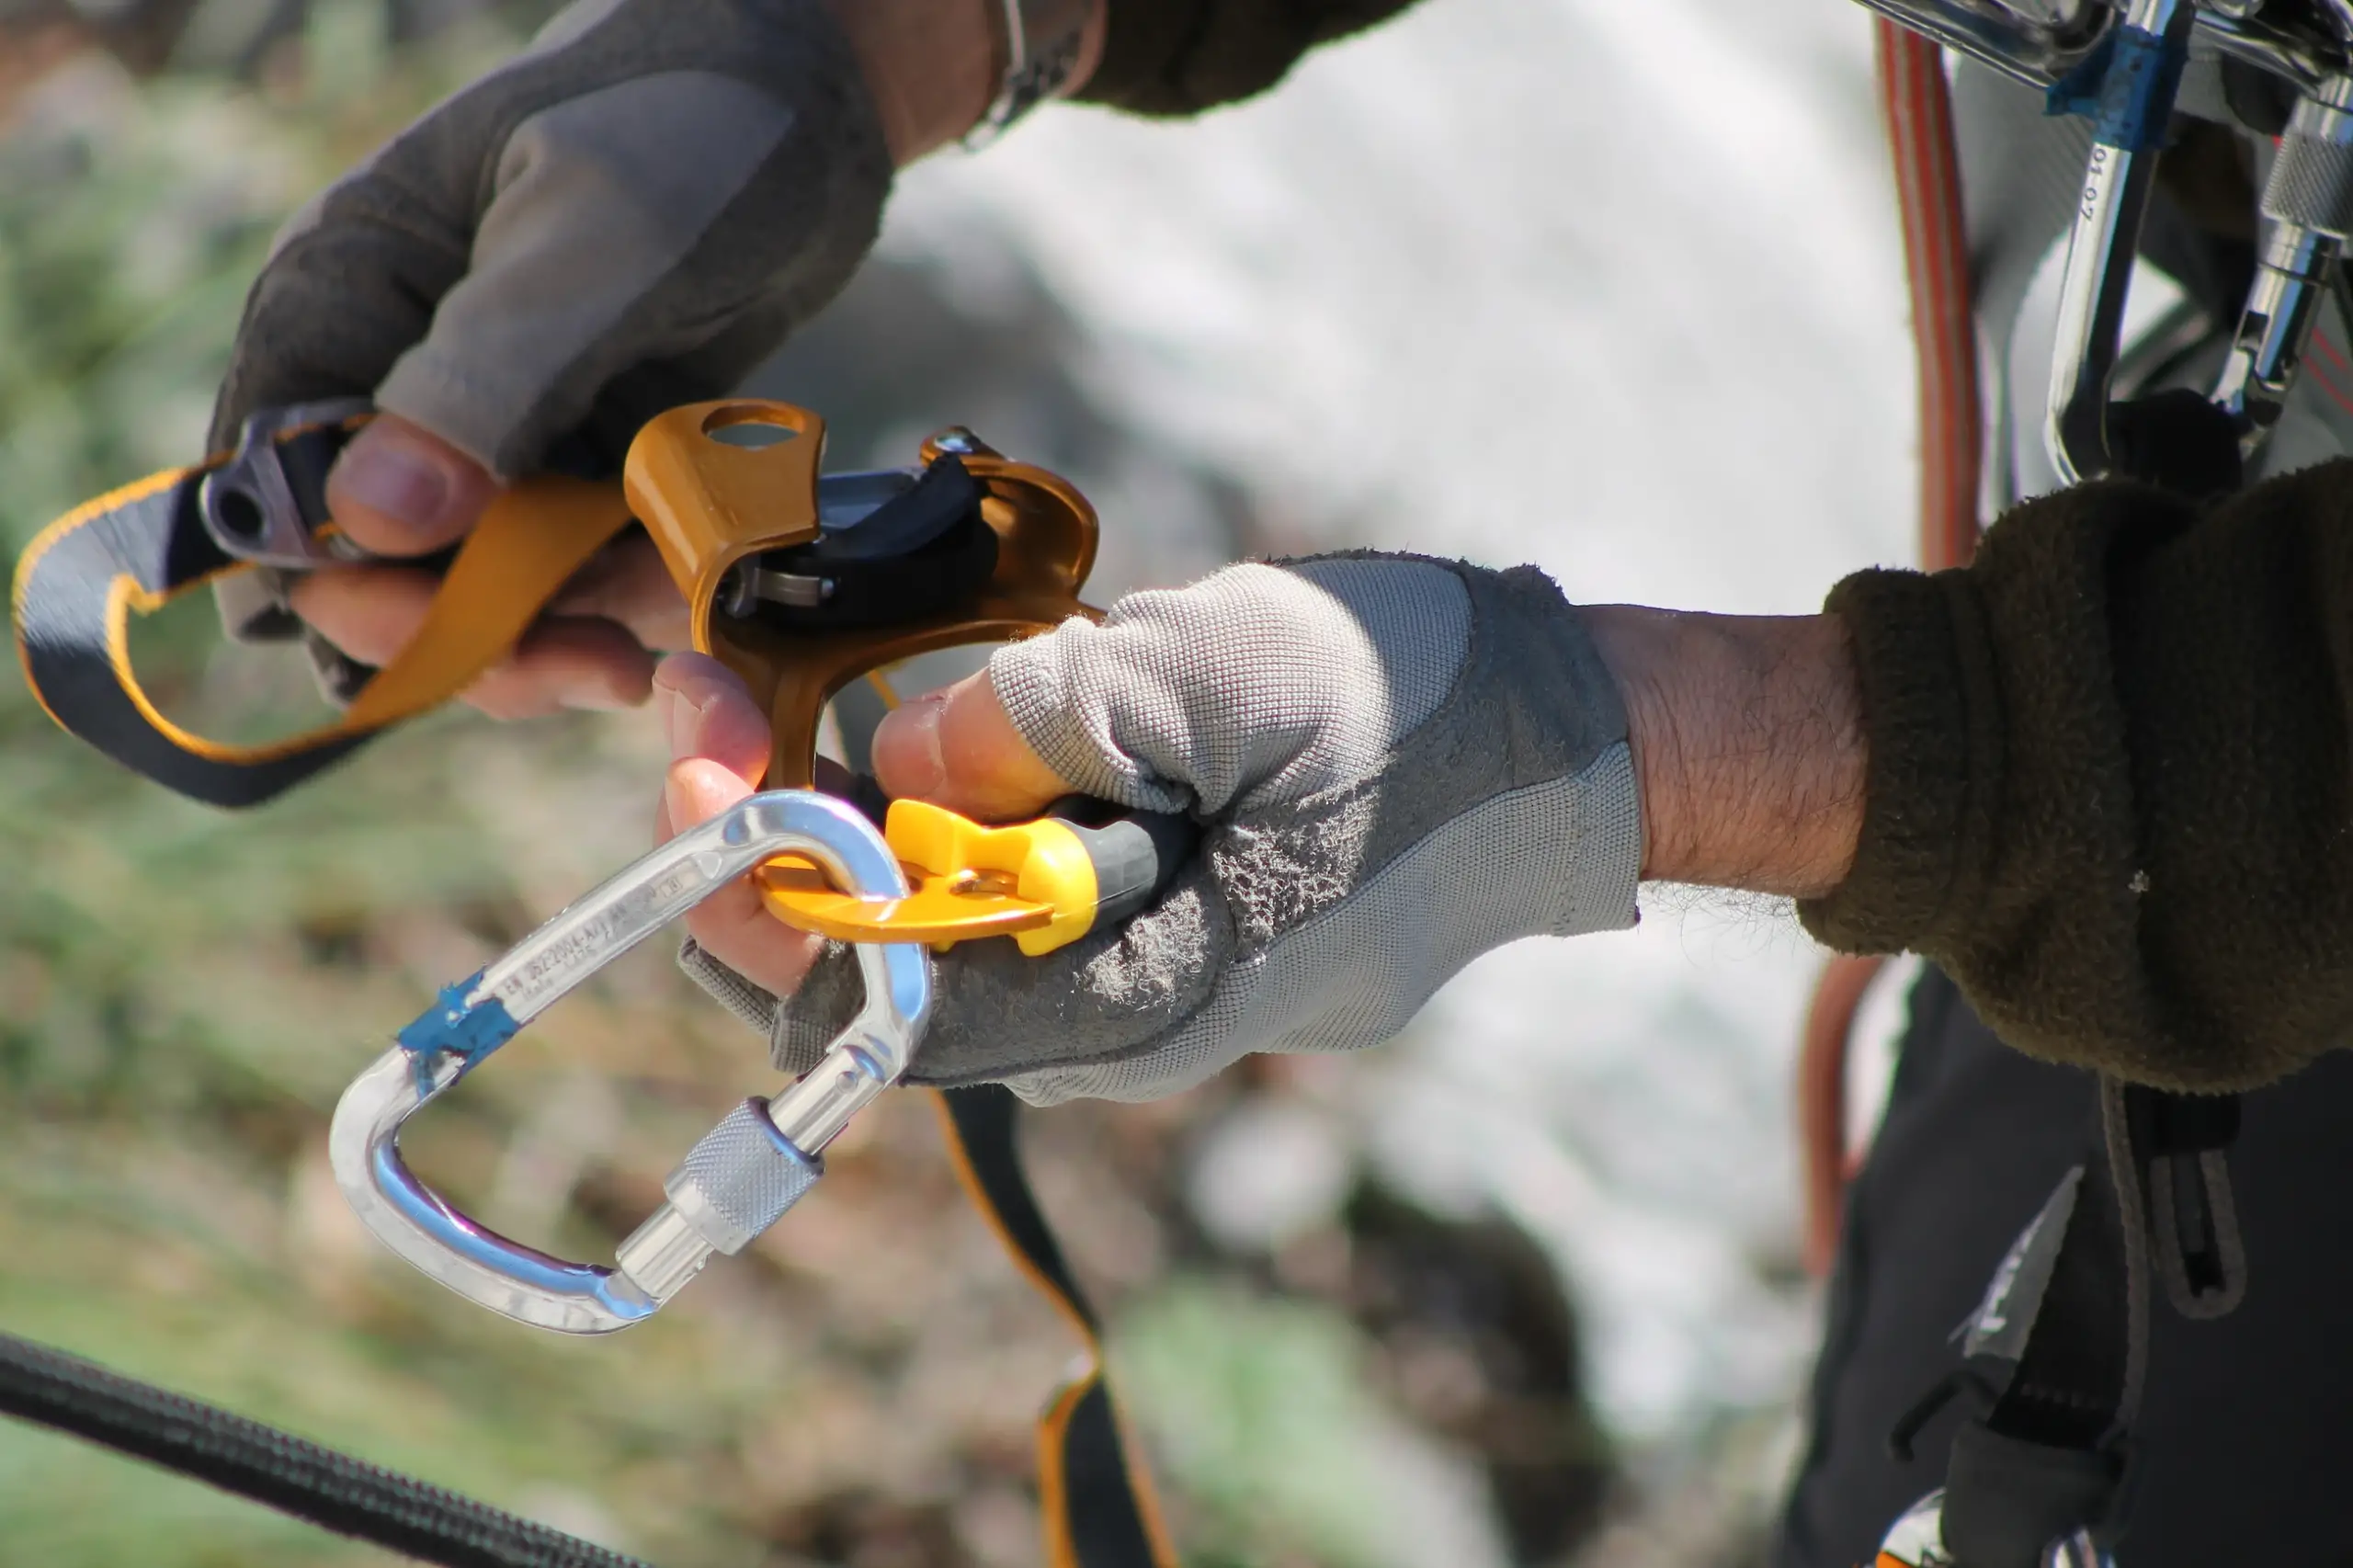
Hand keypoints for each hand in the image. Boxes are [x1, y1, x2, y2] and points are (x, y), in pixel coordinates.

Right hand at [208, 0, 913, 714]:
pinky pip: (573, 570)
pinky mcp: (579, 455)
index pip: (280, 490)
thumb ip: (488, 379)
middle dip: (472, 636)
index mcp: (345, 301)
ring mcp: (492, 425)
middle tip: (587, 664)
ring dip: (562, 634)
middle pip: (378, 570)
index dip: (353, 586)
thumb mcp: (594, 240)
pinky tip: (688, 594)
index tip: (458, 629)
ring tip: (652, 631)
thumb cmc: (687, 126)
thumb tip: (373, 522)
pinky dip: (623, 598)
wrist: (811, 98)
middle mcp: (396, 375)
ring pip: (479, 592)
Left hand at [671, 555, 1654, 1105]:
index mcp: (1140, 994)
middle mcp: (1123, 1018)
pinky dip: (955, 800)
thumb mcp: (1233, 674)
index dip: (761, 897)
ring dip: (861, 805)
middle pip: (892, 968)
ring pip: (948, 920)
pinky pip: (1019, 884)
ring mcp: (1145, 974)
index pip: (883, 1015)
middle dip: (783, 828)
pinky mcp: (1163, 923)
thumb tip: (899, 762)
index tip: (700, 764)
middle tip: (720, 683)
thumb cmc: (1425, 712)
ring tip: (816, 672)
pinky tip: (955, 708)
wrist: (1571, 743)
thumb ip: (1054, 720)